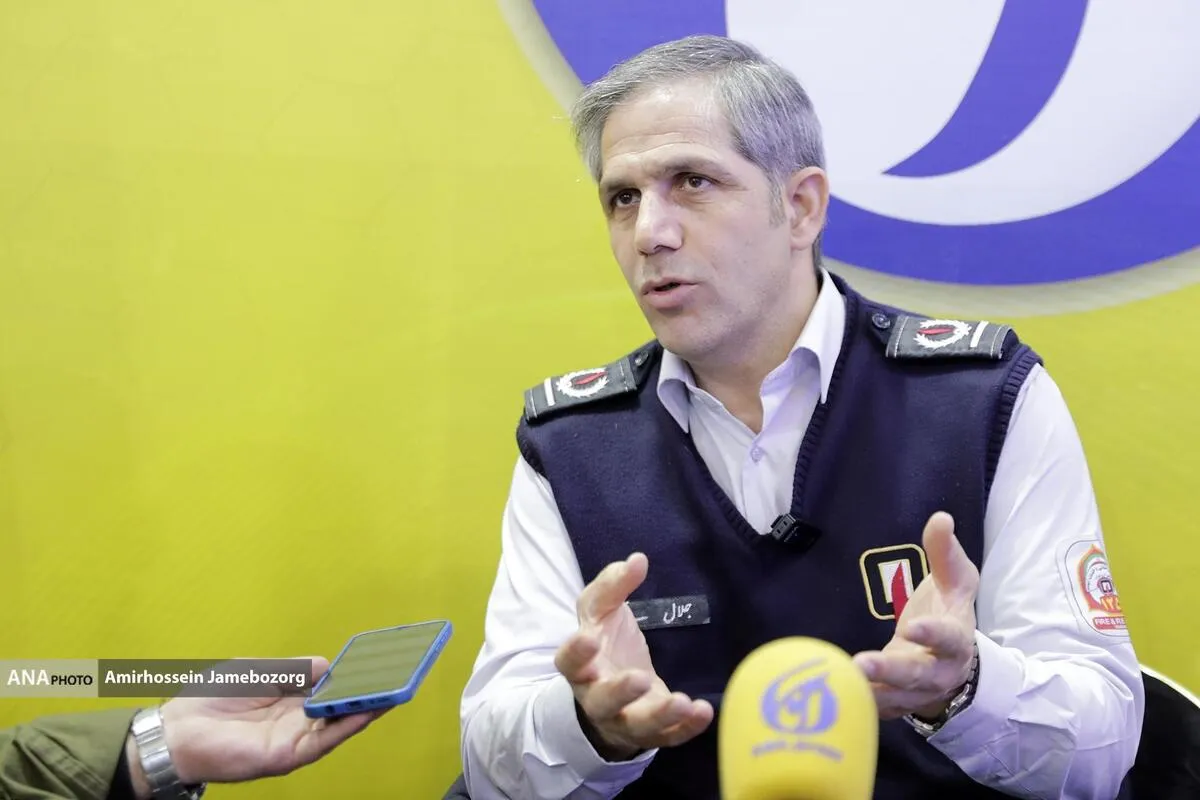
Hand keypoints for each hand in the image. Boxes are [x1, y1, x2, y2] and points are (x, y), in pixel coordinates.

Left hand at [127, 656, 381, 795]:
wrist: (175, 730)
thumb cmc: (211, 700)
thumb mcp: (261, 672)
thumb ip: (296, 670)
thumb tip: (331, 667)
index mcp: (291, 702)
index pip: (332, 689)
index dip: (355, 676)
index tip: (380, 660)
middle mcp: (298, 722)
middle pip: (343, 706)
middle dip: (371, 691)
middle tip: (401, 672)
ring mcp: (295, 740)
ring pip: (341, 724)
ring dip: (369, 706)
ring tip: (396, 688)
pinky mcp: (287, 755)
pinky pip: (326, 739)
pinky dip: (349, 724)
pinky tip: (367, 708)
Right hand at [554, 553, 713, 759]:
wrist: (616, 690)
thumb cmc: (605, 645)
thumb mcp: (601, 611)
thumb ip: (614, 585)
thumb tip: (637, 560)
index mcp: (580, 666)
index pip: (568, 662)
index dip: (576, 652)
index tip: (589, 637)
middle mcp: (597, 697)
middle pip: (602, 702)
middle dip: (620, 692)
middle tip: (640, 678)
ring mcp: (626, 719)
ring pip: (637, 725)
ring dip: (659, 716)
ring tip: (681, 702)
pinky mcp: (652, 732)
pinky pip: (669, 737)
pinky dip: (687, 728)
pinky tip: (703, 711)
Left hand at [853, 512, 978, 719]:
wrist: (954, 665)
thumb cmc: (950, 614)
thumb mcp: (955, 583)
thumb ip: (945, 554)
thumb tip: (941, 518)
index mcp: (957, 641)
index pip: (950, 639)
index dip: (933, 633)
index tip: (912, 626)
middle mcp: (939, 673)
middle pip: (917, 676)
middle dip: (891, 672)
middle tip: (862, 664)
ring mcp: (917, 694)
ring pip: (895, 698)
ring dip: (869, 692)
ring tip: (842, 681)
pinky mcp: (896, 705)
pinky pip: (878, 709)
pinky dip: (858, 705)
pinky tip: (835, 696)